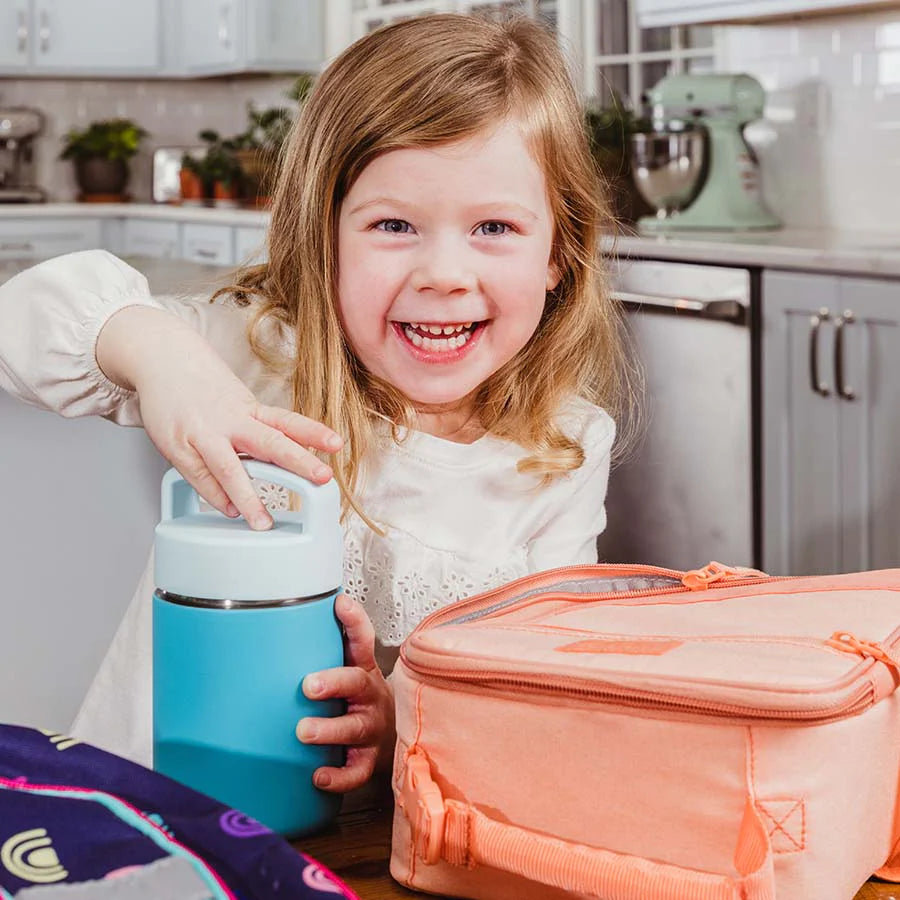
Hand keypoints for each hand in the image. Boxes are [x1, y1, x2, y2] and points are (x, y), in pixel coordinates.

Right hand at [97, 306, 342, 529]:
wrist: (162, 359)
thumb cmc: (205, 387)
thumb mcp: (240, 404)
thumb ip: (261, 431)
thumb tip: (290, 460)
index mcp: (251, 410)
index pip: (288, 421)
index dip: (314, 432)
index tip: (336, 444)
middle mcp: (232, 420)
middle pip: (270, 442)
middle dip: (299, 462)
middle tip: (322, 479)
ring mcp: (205, 434)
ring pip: (230, 468)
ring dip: (249, 498)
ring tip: (263, 522)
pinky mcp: (178, 446)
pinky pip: (199, 477)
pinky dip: (216, 496)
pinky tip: (230, 509)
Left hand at [295, 594, 394, 792]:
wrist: (392, 736)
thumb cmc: (356, 699)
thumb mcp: (349, 669)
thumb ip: (322, 650)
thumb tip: (276, 624)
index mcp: (363, 669)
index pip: (362, 639)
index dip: (354, 620)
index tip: (339, 603)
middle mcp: (370, 695)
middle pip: (356, 683)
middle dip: (333, 682)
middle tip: (308, 685)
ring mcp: (372, 728)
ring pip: (354, 728)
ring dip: (329, 730)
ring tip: (304, 731)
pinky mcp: (369, 760)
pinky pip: (357, 771)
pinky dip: (339, 776)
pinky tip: (319, 776)